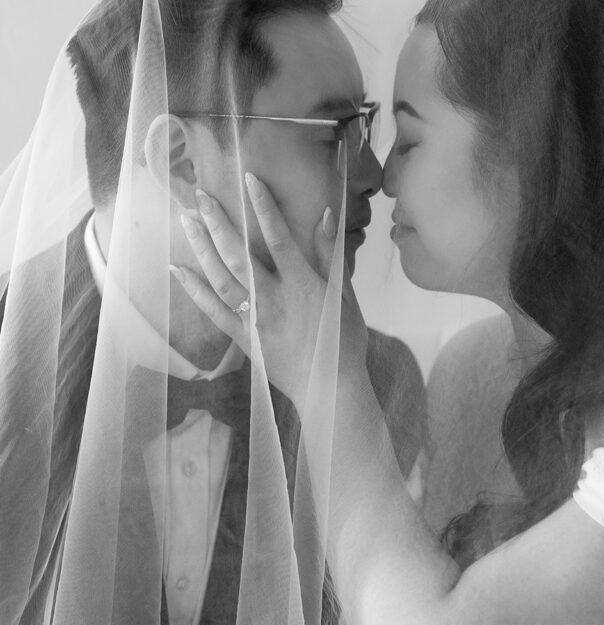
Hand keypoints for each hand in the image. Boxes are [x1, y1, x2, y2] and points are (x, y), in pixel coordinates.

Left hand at [172, 175, 367, 412]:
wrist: (328, 388)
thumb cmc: (342, 343)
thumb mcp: (344, 296)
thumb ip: (331, 256)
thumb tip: (325, 216)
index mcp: (302, 284)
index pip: (278, 237)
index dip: (263, 206)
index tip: (247, 178)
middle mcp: (273, 298)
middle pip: (239, 254)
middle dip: (217, 222)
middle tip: (199, 195)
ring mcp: (255, 319)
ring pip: (221, 278)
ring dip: (201, 247)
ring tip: (187, 221)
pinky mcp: (244, 338)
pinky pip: (214, 312)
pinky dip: (195, 290)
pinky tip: (180, 270)